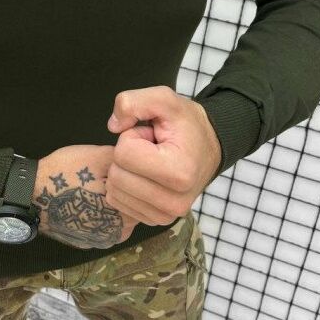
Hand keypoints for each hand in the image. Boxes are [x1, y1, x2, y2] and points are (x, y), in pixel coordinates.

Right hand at [33, 145, 139, 249]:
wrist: (31, 194)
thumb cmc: (66, 173)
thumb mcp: (98, 156)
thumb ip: (125, 160)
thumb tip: (140, 158)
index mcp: (124, 214)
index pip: (146, 201)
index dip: (139, 184)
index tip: (127, 173)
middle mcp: (116, 234)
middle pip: (133, 212)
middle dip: (126, 198)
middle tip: (108, 180)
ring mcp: (99, 241)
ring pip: (117, 222)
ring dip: (112, 209)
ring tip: (96, 191)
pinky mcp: (85, 243)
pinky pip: (100, 229)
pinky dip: (97, 217)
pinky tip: (85, 202)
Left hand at [104, 85, 221, 225]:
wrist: (207, 148)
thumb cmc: (185, 124)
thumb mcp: (164, 98)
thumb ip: (132, 102)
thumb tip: (112, 126)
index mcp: (179, 172)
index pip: (123, 154)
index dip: (132, 137)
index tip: (152, 136)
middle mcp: (175, 201)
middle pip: (116, 175)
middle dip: (127, 155)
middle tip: (150, 149)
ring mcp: (166, 215)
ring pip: (114, 190)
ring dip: (127, 171)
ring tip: (149, 162)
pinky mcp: (155, 221)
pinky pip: (117, 202)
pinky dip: (125, 186)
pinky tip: (146, 177)